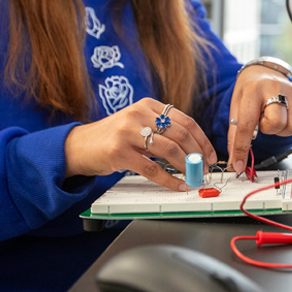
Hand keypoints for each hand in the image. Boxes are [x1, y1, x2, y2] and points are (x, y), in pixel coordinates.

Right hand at [64, 98, 217, 190]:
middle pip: (181, 134)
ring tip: (193, 177)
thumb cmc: (113, 137)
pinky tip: (177, 185)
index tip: (211, 154)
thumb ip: (162, 129)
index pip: (186, 121)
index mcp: (148, 105)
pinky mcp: (120, 152)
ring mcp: (128, 132)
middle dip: (198, 154)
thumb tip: (193, 149)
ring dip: (186, 167)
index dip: (202, 139)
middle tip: (205, 168)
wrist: (80, 146)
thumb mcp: (138, 123)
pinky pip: (152, 168)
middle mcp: (138, 114)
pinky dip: (169, 179)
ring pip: (169, 150)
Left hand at [227, 66, 291, 172]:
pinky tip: (281, 116)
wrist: (264, 71)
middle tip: (262, 120)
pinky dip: (288, 127)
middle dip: (267, 129)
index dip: (242, 148)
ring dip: (279, 129)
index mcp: (253, 90)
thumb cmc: (249, 91)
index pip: (247, 124)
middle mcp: (274, 88)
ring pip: (291, 127)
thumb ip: (235, 134)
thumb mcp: (236, 107)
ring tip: (271, 117)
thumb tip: (235, 161)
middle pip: (276, 124)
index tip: (239, 164)